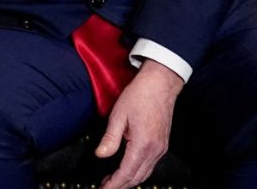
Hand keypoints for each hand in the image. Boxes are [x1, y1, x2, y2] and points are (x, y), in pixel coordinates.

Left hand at [96, 59, 183, 188]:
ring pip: (145, 173)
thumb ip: (110, 139)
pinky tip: (128, 169)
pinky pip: (150, 165)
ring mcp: (161, 148)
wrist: (160, 84)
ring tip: (113, 181)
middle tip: (104, 187)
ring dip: (129, 180)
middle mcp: (155, 150)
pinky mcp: (162, 144)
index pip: (126, 172)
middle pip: (137, 177)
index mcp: (143, 144)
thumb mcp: (118, 116)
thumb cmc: (139, 96)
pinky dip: (138, 171)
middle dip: (121, 185)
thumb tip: (100, 155)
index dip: (114, 184)